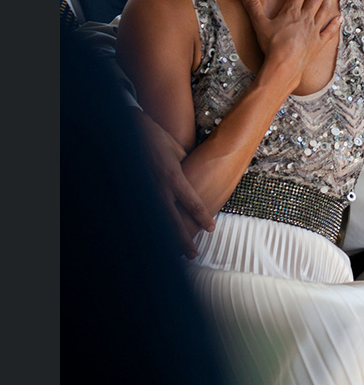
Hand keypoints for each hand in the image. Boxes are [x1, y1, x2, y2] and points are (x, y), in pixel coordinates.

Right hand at [133, 109, 213, 258]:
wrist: (131, 130)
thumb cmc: (158, 139)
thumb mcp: (178, 152)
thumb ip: (188, 169)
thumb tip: (197, 180)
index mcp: (174, 178)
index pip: (193, 203)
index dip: (203, 217)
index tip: (210, 228)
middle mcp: (159, 188)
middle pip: (174, 220)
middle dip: (183, 239)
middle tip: (194, 254)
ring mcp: (145, 191)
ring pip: (158, 221)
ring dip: (166, 238)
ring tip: (175, 253)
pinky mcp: (135, 192)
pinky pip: (145, 214)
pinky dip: (151, 228)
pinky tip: (156, 239)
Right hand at [239, 0, 340, 87]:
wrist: (284, 65)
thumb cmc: (271, 45)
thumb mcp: (259, 24)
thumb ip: (252, 6)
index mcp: (292, 12)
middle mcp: (306, 18)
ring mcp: (314, 30)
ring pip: (324, 10)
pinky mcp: (319, 43)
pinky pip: (329, 31)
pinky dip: (335, 24)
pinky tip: (340, 17)